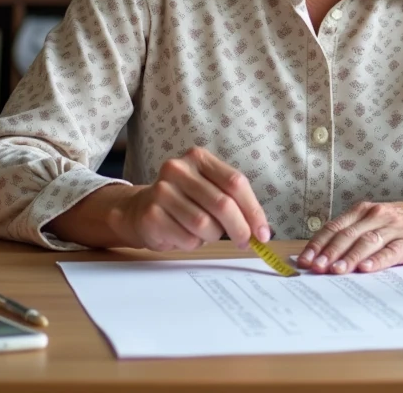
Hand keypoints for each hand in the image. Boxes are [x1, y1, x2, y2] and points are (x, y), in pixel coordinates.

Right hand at [120, 147, 270, 251]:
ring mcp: (162, 191)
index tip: (262, 232)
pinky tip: (185, 235)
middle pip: (222, 204)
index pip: (235, 182)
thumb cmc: (184, 201)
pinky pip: (187, 238)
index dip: (253, 210)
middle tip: (246, 242)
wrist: (140, 209)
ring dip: (213, 236)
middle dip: (240, 228)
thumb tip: (262, 230)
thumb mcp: (209, 190)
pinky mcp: (152, 214)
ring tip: (206, 233)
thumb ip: (235, 202)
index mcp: (198, 158)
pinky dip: (193, 244)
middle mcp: (178, 169)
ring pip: (205, 224)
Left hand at [296, 194, 402, 274]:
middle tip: (315, 268)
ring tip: (335, 271)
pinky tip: (366, 269)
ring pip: (367, 242)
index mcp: (364, 211)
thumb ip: (354, 233)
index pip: (335, 227)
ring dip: (349, 258)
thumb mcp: (376, 221)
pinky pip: (392, 251)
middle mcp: (377, 216)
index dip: (318, 244)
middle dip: (328, 253)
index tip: (304, 260)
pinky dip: (377, 260)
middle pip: (347, 235)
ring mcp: (395, 228)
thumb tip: (323, 256)